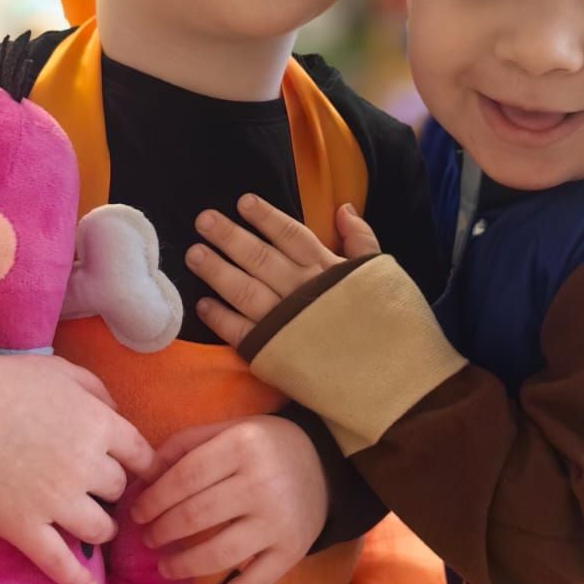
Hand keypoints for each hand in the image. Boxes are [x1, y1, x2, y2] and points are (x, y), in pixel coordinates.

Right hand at [0, 352, 155, 583]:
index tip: (125, 467)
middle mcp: (85, 465)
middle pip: (119, 491)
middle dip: (110, 490)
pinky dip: (76, 579)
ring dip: (100, 528)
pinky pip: (59, 562)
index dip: (134, 463)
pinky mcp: (23, 526)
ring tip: (92, 526)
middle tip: (96, 491)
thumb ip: (97, 391)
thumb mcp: (61, 372)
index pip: (141, 456)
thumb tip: (117, 414)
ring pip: (100, 529)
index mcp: (98, 426)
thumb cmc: (4, 383)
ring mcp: (55, 500)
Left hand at [131, 415, 328, 583]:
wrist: (325, 467)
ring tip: (164, 567)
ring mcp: (278, 522)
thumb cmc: (265, 446)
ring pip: (219, 552)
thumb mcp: (229, 429)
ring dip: (183, 565)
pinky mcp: (291, 553)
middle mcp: (262, 483)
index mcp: (243, 446)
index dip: (154, 498)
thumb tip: (144, 473)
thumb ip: (186, 444)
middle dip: (162, 531)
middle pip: (196, 516)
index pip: (185, 477)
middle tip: (147, 539)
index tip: (137, 512)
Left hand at [186, 195, 380, 346]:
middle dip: (230, 237)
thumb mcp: (381, 275)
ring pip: (244, 290)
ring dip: (217, 272)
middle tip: (203, 219)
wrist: (389, 381)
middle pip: (260, 258)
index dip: (266, 217)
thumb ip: (361, 240)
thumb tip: (343, 208)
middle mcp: (303, 291)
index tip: (242, 201)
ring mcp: (285, 323)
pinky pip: (241, 332)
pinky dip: (221, 318)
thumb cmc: (386, 325)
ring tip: (194, 254)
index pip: (291, 235)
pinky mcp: (273, 353)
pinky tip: (203, 304)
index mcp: (328, 270)